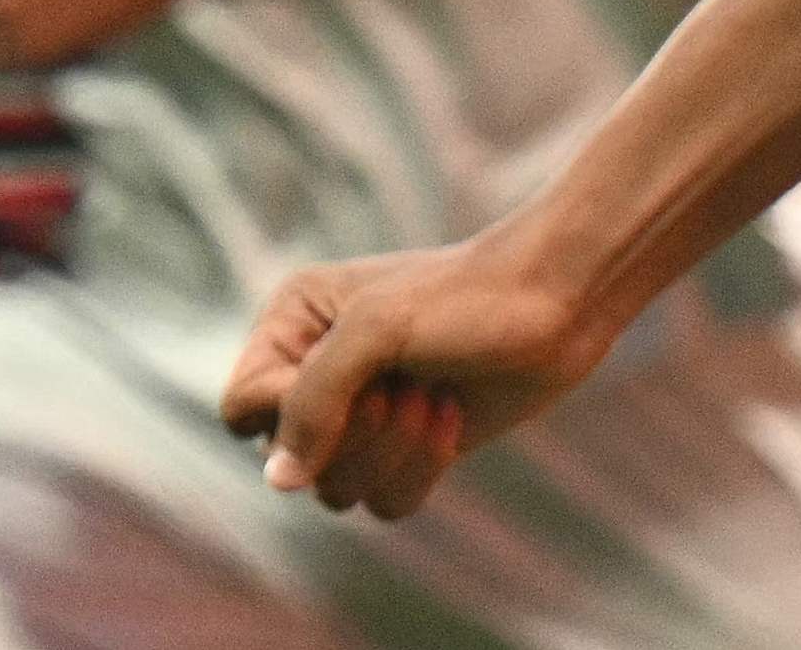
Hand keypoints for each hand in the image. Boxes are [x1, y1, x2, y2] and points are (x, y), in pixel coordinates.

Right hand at [218, 230, 611, 518]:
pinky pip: (383, 503)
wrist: (558, 301)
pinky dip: (419, 471)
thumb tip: (277, 483)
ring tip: (431, 396)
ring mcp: (364, 414)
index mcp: (292, 324)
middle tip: (403, 384)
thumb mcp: (376, 330)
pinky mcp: (407, 449)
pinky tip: (451, 417)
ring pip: (336, 491)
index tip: (353, 381)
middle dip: (355, 435)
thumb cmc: (466, 298)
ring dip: (392, 452)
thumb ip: (313, 401)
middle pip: (290, 463)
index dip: (288, 414)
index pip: (242, 410)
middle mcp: (317, 372)